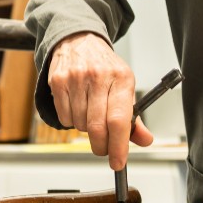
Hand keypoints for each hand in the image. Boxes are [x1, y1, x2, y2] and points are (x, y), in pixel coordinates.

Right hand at [47, 32, 153, 168]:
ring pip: (80, 125)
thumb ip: (134, 118)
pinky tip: (77, 107)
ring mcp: (76, 78)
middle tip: (103, 149)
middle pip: (97, 127)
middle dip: (101, 146)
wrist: (79, 41)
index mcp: (121, 78)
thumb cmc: (105, 68)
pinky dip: (71, 121)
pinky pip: (64, 118)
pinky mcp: (58, 81)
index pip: (119, 119)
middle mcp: (98, 76)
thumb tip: (145, 140)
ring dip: (86, 130)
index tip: (118, 161)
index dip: (118, 146)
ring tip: (90, 114)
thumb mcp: (125, 87)